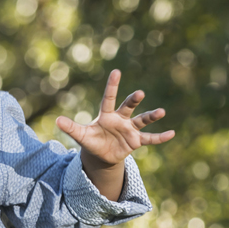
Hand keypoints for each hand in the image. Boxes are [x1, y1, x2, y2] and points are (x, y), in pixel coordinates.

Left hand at [56, 69, 173, 198]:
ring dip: (151, 116)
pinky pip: (150, 138)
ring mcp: (130, 129)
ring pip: (142, 120)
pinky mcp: (136, 141)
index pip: (109, 98)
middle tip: (139, 93)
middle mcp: (120, 119)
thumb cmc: (92, 141)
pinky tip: (172, 133)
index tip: (116, 72)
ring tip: (161, 112)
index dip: (112, 86)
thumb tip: (57, 120)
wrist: (102, 155)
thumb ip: (71, 128)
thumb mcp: (81, 136)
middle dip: (133, 100)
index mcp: (106, 115)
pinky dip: (160, 137)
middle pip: (128, 106)